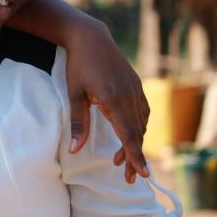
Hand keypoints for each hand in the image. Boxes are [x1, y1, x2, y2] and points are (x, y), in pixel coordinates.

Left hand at [65, 19, 149, 182]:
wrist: (91, 38)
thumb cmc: (78, 66)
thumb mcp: (74, 94)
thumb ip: (78, 123)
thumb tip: (75, 150)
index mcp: (114, 101)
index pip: (128, 136)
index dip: (135, 157)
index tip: (142, 175)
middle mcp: (130, 97)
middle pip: (137, 134)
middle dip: (134, 157)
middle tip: (129, 178)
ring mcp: (136, 90)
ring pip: (141, 124)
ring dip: (134, 143)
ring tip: (121, 160)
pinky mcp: (136, 86)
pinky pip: (143, 112)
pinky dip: (139, 127)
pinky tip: (131, 134)